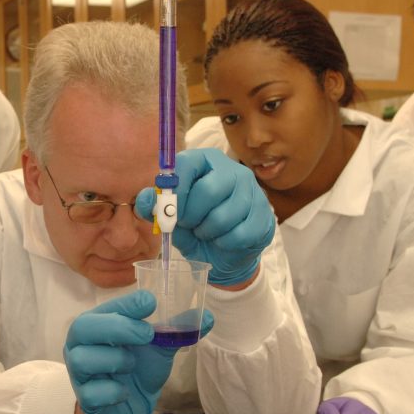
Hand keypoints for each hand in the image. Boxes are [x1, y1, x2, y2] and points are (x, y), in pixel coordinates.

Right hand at [64, 291, 195, 413]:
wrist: (130, 408)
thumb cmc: (138, 369)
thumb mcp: (158, 347)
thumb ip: (176, 330)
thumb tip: (207, 317)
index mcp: (97, 324)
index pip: (105, 308)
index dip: (126, 304)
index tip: (150, 302)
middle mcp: (81, 345)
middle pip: (84, 327)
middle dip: (118, 328)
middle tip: (148, 334)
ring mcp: (79, 372)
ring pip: (84, 359)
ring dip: (116, 360)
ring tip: (131, 364)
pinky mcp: (85, 399)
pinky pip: (94, 393)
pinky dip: (114, 391)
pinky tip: (124, 391)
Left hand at [136, 148, 274, 286]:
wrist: (222, 253)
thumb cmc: (194, 226)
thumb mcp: (169, 216)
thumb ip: (154, 206)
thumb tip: (148, 199)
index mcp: (205, 161)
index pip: (187, 163)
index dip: (175, 190)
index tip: (169, 209)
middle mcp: (233, 170)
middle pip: (208, 190)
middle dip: (191, 215)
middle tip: (187, 224)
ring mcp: (253, 191)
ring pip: (224, 216)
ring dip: (207, 232)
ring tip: (204, 232)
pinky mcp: (264, 215)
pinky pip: (239, 234)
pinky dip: (224, 243)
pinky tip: (222, 240)